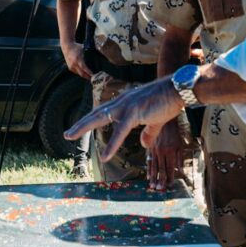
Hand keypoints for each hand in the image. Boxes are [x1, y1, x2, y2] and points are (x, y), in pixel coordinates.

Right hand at [61, 43, 92, 79]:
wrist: (67, 47)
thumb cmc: (76, 47)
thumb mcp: (83, 49)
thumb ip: (87, 54)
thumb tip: (95, 56)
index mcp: (78, 59)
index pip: (84, 68)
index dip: (89, 72)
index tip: (93, 75)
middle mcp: (74, 64)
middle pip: (82, 73)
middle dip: (87, 77)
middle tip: (93, 78)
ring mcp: (71, 66)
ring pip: (79, 74)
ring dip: (84, 75)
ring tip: (90, 76)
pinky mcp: (70, 68)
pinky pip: (76, 72)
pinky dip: (80, 73)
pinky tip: (84, 73)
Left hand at [64, 77, 183, 161]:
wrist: (178, 90)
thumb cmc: (168, 101)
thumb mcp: (156, 120)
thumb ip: (148, 132)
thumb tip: (144, 145)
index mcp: (126, 102)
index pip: (104, 111)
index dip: (91, 119)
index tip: (79, 127)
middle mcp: (122, 102)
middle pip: (96, 114)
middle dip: (81, 124)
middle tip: (67, 134)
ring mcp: (127, 106)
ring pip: (100, 118)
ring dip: (84, 127)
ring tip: (70, 136)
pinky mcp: (136, 113)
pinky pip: (120, 131)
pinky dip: (112, 144)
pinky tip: (104, 156)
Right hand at [146, 119, 183, 190]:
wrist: (163, 121)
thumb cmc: (174, 133)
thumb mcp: (180, 145)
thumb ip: (180, 158)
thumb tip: (179, 171)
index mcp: (170, 151)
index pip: (170, 167)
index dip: (170, 177)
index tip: (169, 185)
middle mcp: (161, 152)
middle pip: (161, 169)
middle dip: (160, 180)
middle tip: (159, 189)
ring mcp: (154, 150)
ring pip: (154, 166)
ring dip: (153, 177)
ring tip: (153, 186)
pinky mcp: (149, 148)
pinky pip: (148, 160)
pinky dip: (148, 169)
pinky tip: (148, 176)